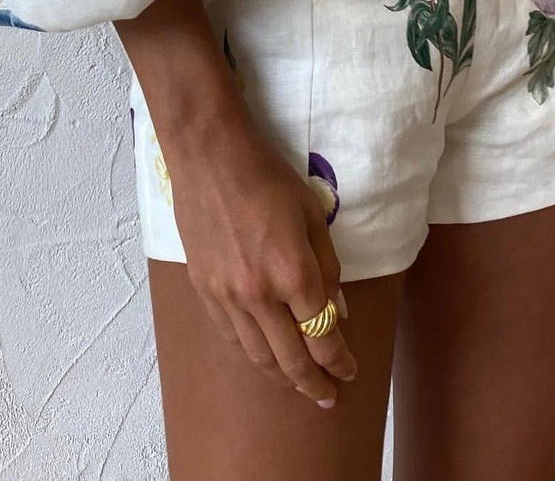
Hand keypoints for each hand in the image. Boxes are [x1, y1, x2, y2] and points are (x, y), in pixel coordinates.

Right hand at [164, 118, 357, 407]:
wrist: (210, 158)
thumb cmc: (268, 178)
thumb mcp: (312, 215)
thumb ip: (328, 268)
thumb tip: (337, 313)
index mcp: (293, 272)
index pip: (323, 336)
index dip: (340, 361)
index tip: (350, 372)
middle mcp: (259, 294)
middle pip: (291, 358)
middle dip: (313, 384)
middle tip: (327, 397)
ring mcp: (227, 295)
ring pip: (257, 354)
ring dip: (281, 375)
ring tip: (296, 383)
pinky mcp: (204, 289)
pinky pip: (231, 336)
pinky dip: (250, 352)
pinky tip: (262, 355)